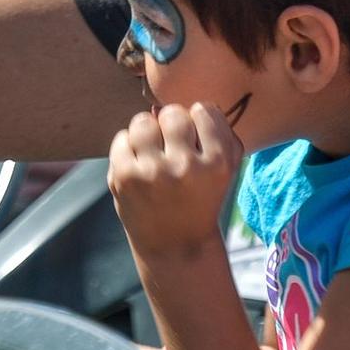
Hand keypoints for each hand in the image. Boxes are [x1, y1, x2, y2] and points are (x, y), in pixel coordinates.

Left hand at [109, 102, 243, 258]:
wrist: (175, 244)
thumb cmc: (202, 198)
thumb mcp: (228, 170)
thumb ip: (220, 131)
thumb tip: (193, 105)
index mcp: (217, 163)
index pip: (204, 110)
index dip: (199, 121)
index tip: (197, 140)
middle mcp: (185, 167)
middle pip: (172, 113)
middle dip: (171, 125)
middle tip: (172, 145)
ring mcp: (152, 172)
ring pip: (143, 121)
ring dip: (147, 133)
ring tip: (153, 151)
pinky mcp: (124, 178)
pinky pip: (121, 138)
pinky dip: (128, 147)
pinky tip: (138, 164)